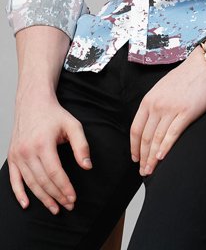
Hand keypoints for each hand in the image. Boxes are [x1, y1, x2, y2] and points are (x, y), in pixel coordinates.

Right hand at [8, 93, 91, 213]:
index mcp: (43, 143)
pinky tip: (27, 204)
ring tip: (55, 207)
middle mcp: (27, 151)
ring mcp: (18, 155)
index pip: (55, 172)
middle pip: (43, 181)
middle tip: (68, 205)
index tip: (73, 197)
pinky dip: (19, 194)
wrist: (33, 103)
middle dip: (57, 196)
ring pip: (30, 183)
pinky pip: (14, 180)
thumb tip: (87, 166)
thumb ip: (81, 146)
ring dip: (43, 198)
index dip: (64, 187)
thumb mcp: (73, 125)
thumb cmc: (54, 115)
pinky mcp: (12, 157)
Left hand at [130, 47, 205, 176]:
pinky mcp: (186, 112)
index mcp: (149, 100)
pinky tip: (162, 158)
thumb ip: (155, 103)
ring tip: (151, 170)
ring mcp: (171, 109)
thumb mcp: (162, 87)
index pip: (136, 129)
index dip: (134, 147)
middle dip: (143, 157)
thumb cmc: (186, 76)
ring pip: (157, 139)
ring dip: (152, 158)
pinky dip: (165, 148)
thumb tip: (151, 120)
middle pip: (145, 137)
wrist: (204, 65)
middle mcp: (157, 105)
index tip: (135, 158)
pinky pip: (172, 134)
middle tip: (143, 172)